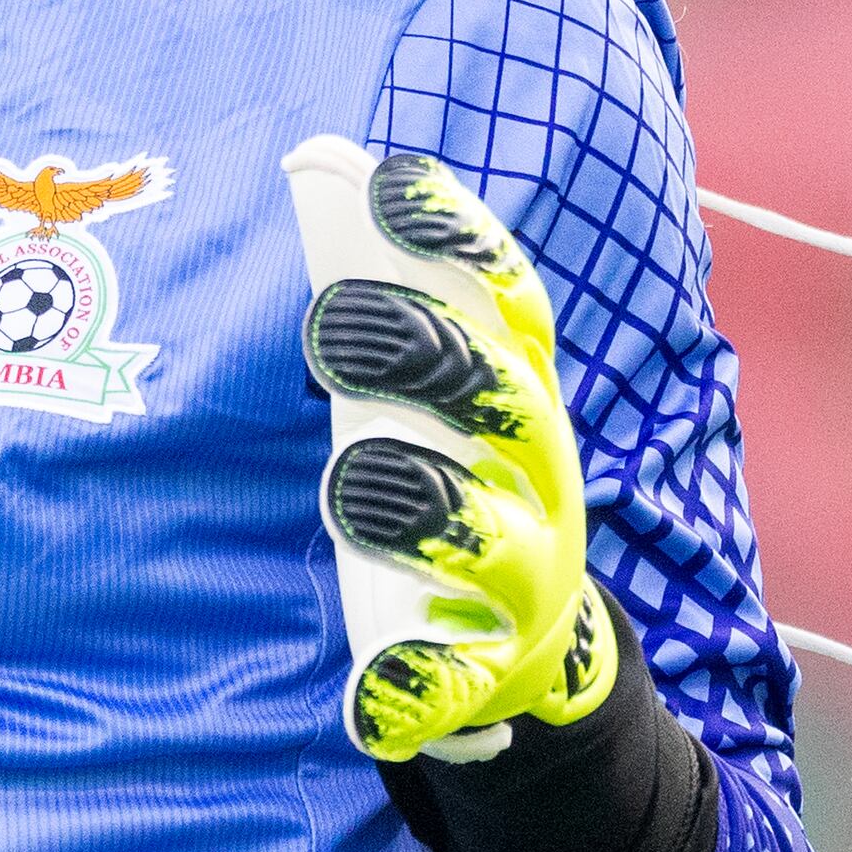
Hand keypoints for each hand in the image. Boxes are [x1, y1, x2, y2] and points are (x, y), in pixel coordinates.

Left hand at [280, 134, 617, 764]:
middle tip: (333, 326)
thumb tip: (315, 158)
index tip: (387, 183)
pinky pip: (462, 682)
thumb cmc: (448, 475)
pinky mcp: (493, 670)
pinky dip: (421, 688)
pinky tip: (375, 693)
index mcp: (515, 393)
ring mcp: (526, 573)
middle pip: (505, 398)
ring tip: (353, 482)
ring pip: (491, 533)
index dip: (458, 240)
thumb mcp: (416, 389)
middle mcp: (537, 472)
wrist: (525, 647)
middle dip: (426, 355)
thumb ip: (375, 289)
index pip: (506, 302)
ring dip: (422, 503)